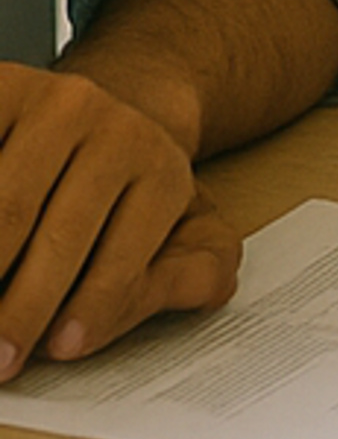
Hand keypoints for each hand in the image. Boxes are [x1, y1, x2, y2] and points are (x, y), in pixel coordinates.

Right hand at [0, 64, 244, 375]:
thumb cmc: (123, 197)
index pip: (123, 254)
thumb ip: (193, 268)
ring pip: (8, 203)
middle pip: (57, 233)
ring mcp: (56, 103)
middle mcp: (116, 128)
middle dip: (21, 306)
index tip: (58, 350)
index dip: (92, 305)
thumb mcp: (177, 229)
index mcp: (163, 171)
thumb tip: (216, 290)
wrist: (89, 118)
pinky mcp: (6, 88)